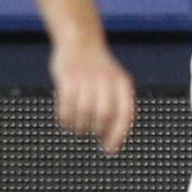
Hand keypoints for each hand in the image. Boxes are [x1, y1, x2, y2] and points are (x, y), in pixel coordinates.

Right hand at [49, 36, 135, 155]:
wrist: (81, 40)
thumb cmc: (99, 70)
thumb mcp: (115, 83)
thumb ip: (116, 107)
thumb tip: (113, 141)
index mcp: (123, 84)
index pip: (125, 115)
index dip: (118, 135)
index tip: (109, 150)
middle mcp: (107, 80)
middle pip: (103, 115)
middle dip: (97, 130)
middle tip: (90, 134)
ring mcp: (86, 77)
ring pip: (84, 111)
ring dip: (80, 126)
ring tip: (78, 130)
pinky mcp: (68, 76)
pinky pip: (66, 104)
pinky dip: (66, 118)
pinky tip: (66, 122)